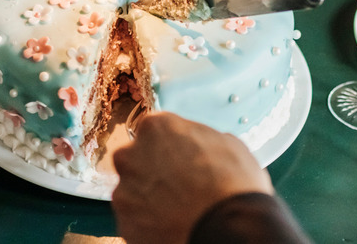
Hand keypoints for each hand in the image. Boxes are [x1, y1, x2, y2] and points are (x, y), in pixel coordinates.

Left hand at [111, 112, 272, 243]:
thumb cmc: (232, 184)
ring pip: (133, 191)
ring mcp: (124, 189)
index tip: (181, 159)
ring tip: (178, 209)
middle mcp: (131, 154)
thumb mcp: (227, 144)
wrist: (229, 229)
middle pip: (135, 159)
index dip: (169, 147)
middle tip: (178, 185)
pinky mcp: (124, 221)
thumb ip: (200, 139)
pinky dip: (148, 222)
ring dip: (149, 197)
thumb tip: (201, 145)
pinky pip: (135, 218)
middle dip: (152, 171)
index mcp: (155, 127)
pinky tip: (172, 223)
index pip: (153, 132)